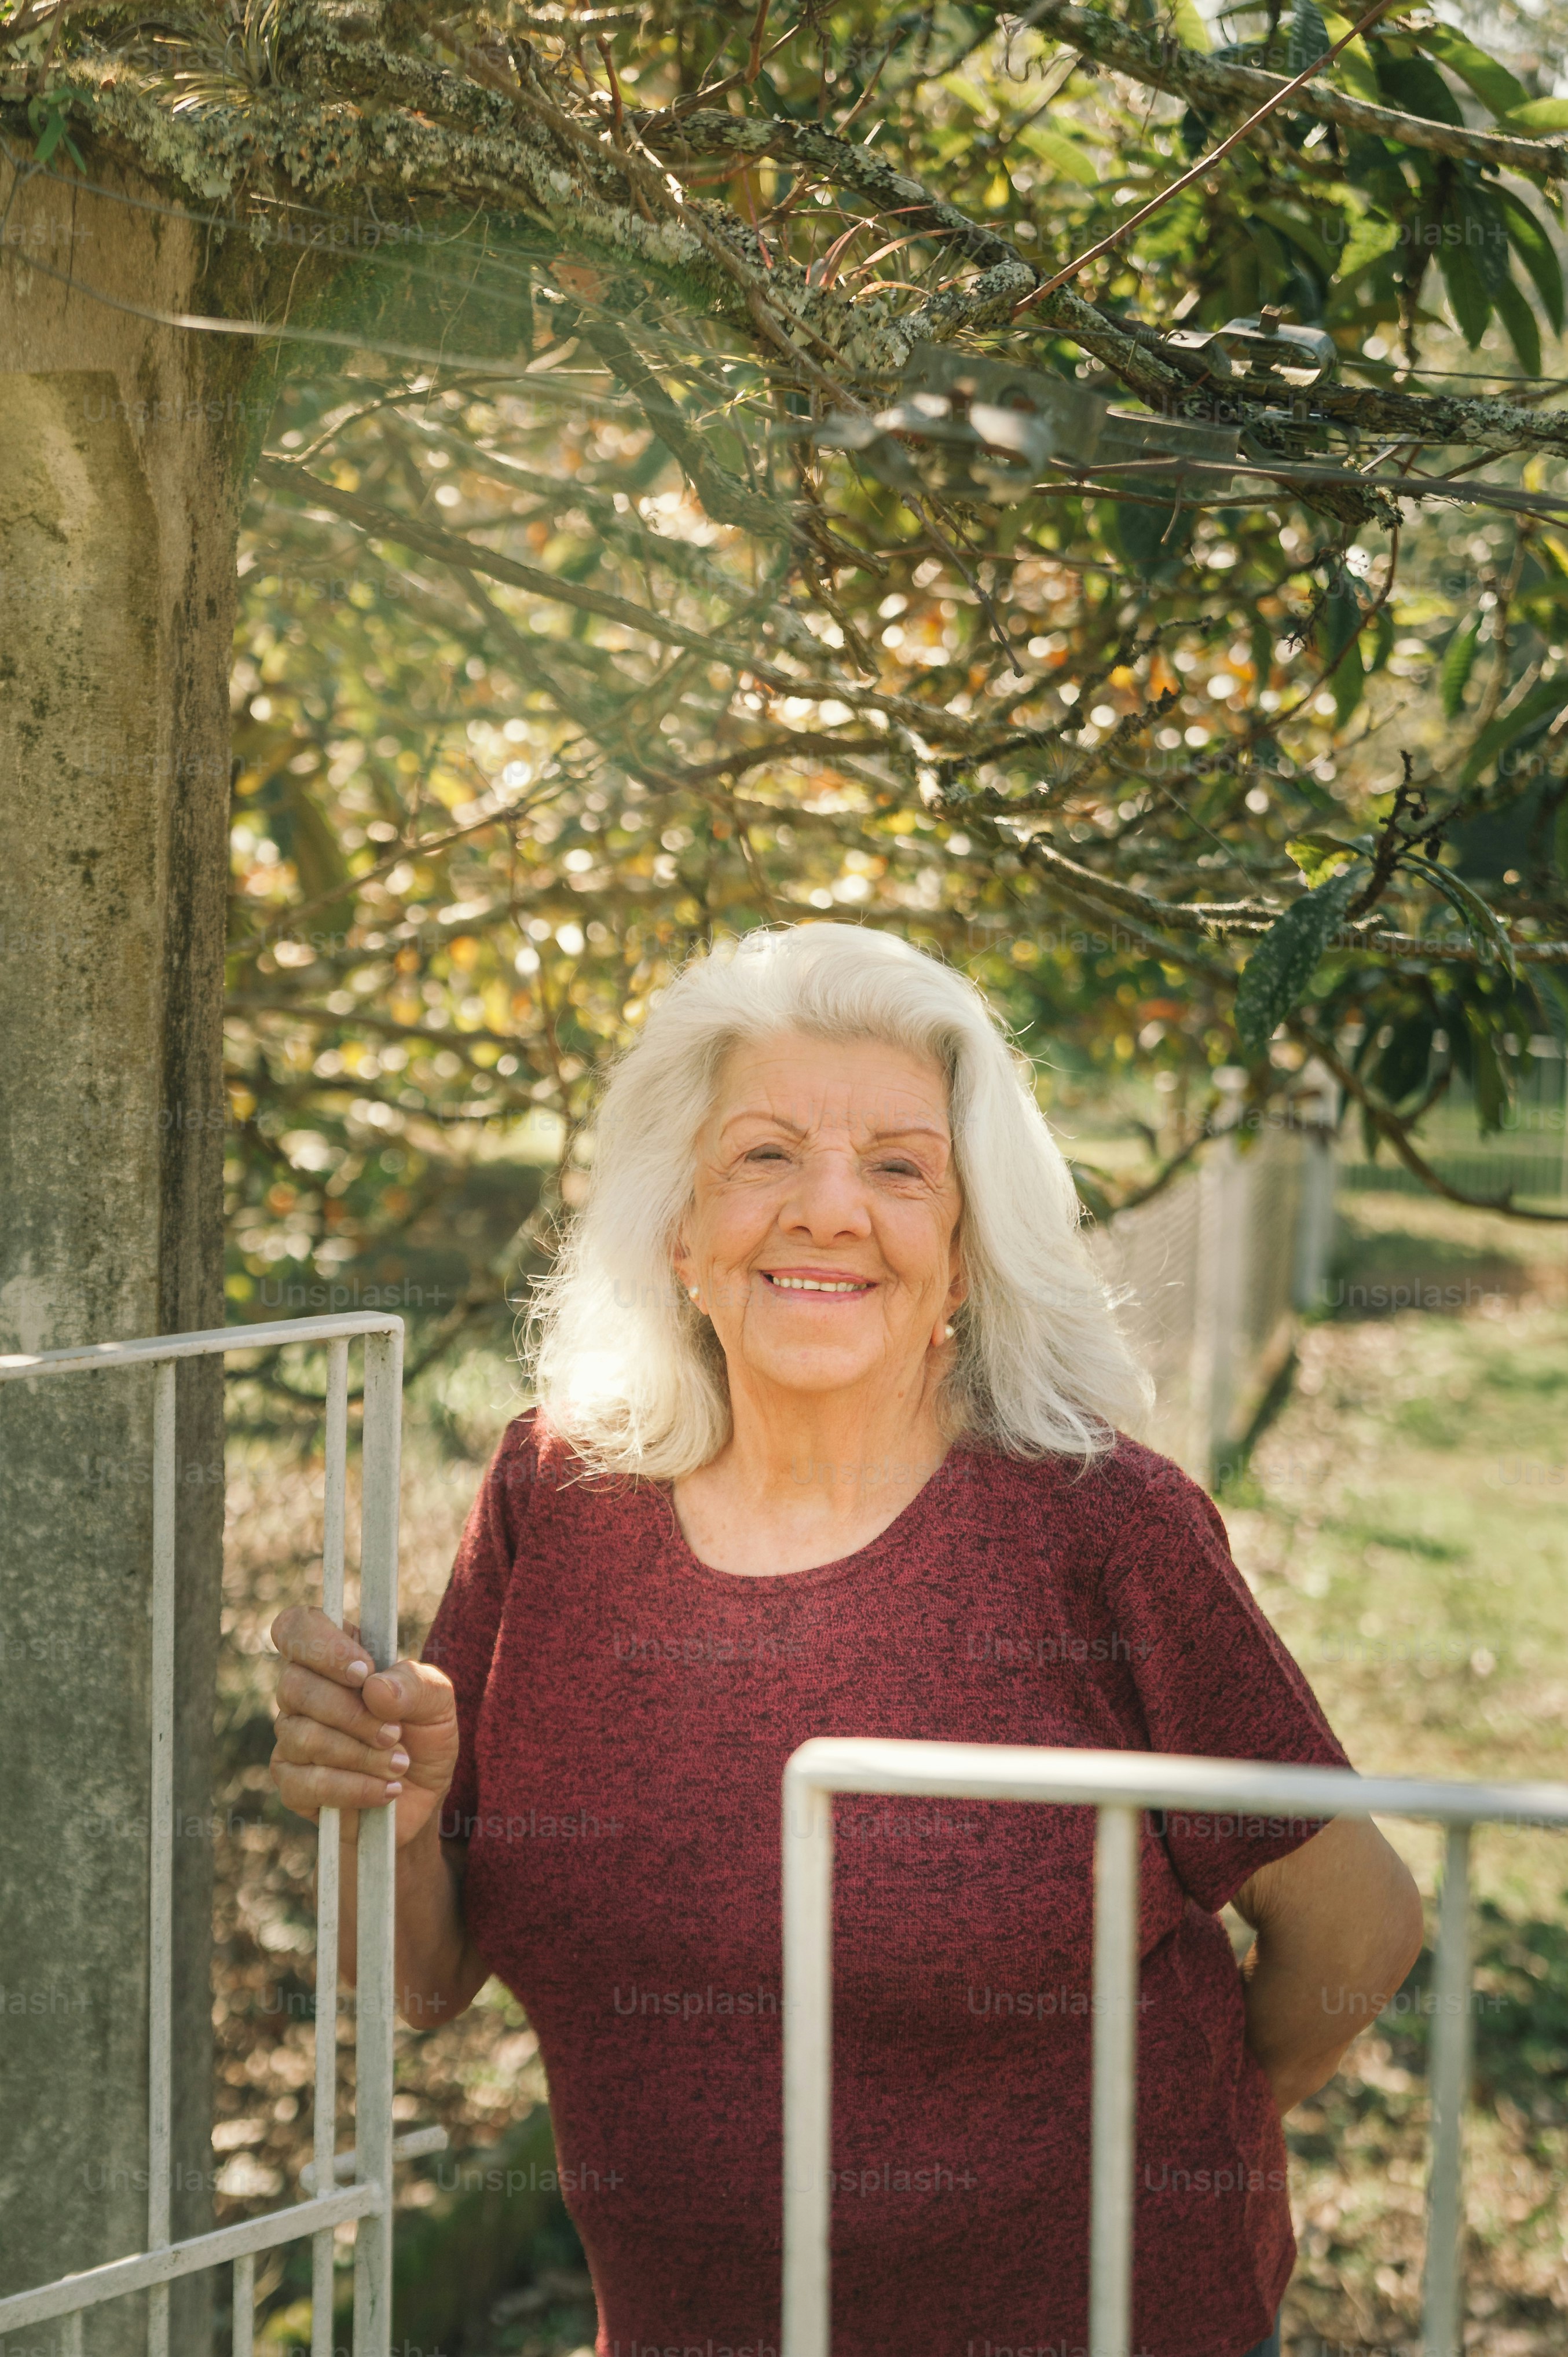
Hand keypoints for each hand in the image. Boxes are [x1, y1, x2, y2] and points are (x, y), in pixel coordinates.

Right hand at [268, 1605, 460, 1852]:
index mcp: (334, 1656)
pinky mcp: (291, 1784)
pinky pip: (306, 1784)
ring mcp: (291, 1738)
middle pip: (294, 1685)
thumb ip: (415, 1685)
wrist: (423, 1795)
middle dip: (352, 1713)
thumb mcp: (438, 1702)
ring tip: (399, 1764)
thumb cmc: (424, 1736)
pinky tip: (385, 1790)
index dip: (321, 1645)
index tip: (363, 1671)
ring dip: (361, 1755)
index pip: (295, 1627)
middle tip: (395, 1733)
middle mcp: (303, 1692)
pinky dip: (354, 1788)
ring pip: (303, 1737)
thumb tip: (373, 1689)